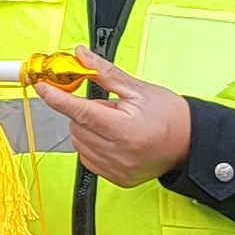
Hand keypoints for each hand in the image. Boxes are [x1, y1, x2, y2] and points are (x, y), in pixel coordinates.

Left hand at [32, 47, 197, 186]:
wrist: (191, 144)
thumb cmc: (170, 116)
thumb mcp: (137, 89)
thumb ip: (104, 73)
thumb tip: (81, 56)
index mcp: (126, 130)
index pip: (81, 111)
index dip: (58, 98)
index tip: (43, 87)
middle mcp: (120, 153)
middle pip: (77, 126)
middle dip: (84, 112)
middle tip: (110, 108)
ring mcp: (117, 170)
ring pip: (79, 143)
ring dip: (87, 129)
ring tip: (114, 125)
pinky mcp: (117, 179)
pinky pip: (88, 159)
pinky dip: (93, 145)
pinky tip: (113, 140)